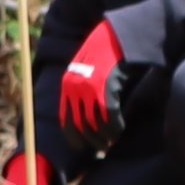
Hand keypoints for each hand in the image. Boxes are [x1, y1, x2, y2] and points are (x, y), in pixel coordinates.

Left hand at [59, 21, 123, 140]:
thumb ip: (82, 90)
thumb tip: (85, 116)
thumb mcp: (86, 72)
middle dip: (91, 140)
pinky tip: (119, 130)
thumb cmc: (103, 54)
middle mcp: (75, 88)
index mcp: (67, 85)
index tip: (81, 148)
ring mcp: (89, 87)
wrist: (115, 35)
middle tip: (101, 149)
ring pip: (95, 122)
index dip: (73, 137)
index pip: (65, 119)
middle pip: (80, 124)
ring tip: (112, 142)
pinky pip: (109, 114)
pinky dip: (115, 126)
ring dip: (104, 136)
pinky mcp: (105, 86)